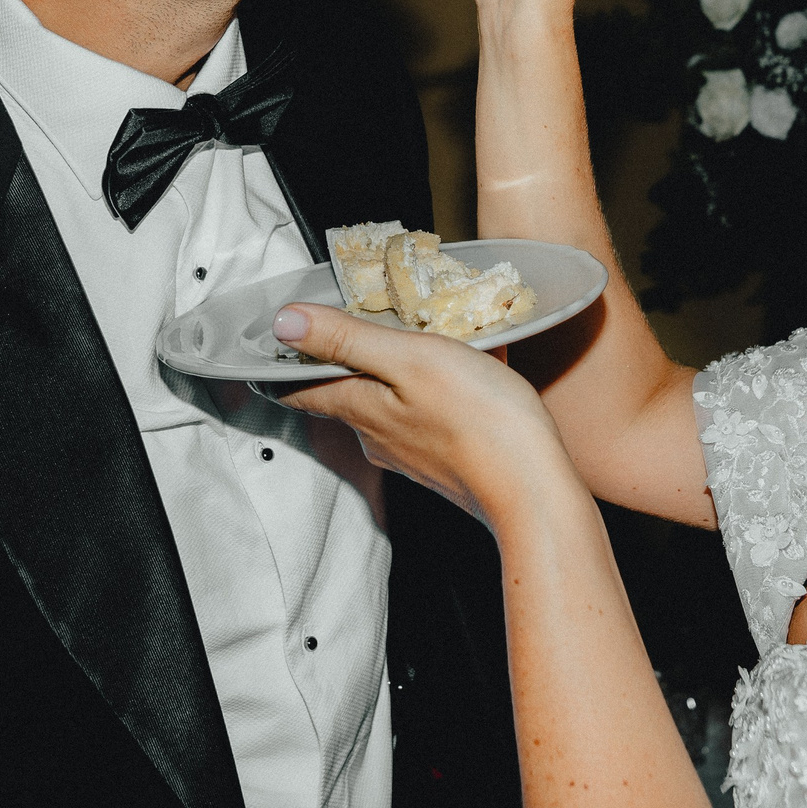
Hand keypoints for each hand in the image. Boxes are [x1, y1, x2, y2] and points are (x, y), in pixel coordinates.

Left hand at [270, 304, 583, 532]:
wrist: (535, 491)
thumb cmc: (481, 422)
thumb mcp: (411, 359)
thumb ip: (347, 338)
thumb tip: (284, 323)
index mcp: (359, 408)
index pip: (295, 387)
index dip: (278, 361)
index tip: (271, 338)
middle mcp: (377, 436)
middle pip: (342, 391)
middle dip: (342, 355)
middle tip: (352, 316)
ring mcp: (412, 453)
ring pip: (386, 402)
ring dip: (392, 369)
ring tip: (418, 334)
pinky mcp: (446, 460)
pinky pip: (425, 414)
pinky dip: (432, 387)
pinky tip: (465, 368)